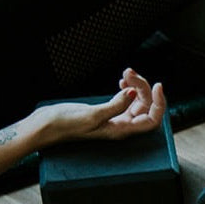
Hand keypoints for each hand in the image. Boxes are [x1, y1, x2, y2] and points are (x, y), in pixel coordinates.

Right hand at [33, 68, 165, 147]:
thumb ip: (115, 105)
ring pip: (136, 102)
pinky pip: (125, 101)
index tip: (157, 85)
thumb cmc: (65, 125)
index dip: (159, 104)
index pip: (152, 120)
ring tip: (125, 73)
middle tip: (129, 72)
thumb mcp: (92, 114)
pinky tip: (121, 81)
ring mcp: (115, 120)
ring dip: (135, 86)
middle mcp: (121, 127)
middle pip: (146, 107)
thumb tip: (133, 94)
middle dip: (142, 88)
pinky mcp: (107, 112)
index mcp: (121, 131)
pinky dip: (127, 89)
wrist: (46, 126)